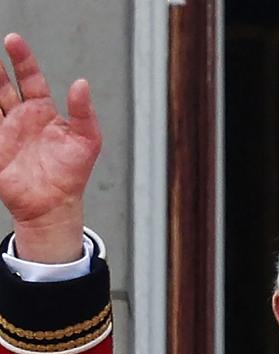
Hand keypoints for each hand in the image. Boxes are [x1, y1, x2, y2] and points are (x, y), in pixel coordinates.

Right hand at [0, 33, 100, 262]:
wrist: (54, 205)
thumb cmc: (73, 174)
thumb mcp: (87, 140)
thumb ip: (84, 112)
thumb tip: (81, 83)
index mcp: (43, 111)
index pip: (30, 77)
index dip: (22, 59)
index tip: (13, 41)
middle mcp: (21, 117)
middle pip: (2, 84)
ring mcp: (4, 131)